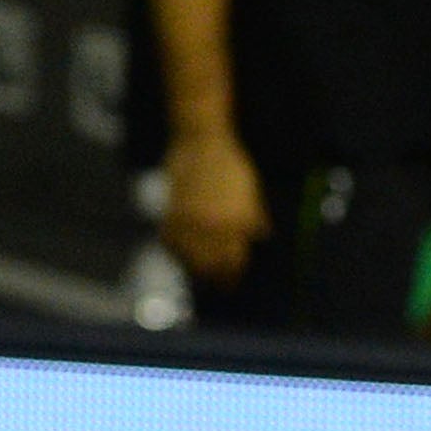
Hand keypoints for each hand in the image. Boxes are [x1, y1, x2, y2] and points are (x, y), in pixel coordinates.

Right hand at [161, 128, 266, 286]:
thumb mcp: (252, 192)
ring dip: (196, 269)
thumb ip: (254, 218)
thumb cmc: (232, 165)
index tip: (234, 283)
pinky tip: (182, 257)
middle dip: (216, 278)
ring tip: (202, 276)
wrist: (201, 143)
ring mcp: (188, 222)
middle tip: (220, 286)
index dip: (233, 274)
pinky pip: (171, 244)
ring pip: (189, 258)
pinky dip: (176, 253)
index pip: (233, 260)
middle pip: (210, 265)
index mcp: (234, 222)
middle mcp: (210, 227)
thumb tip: (260, 238)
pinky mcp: (171, 215)